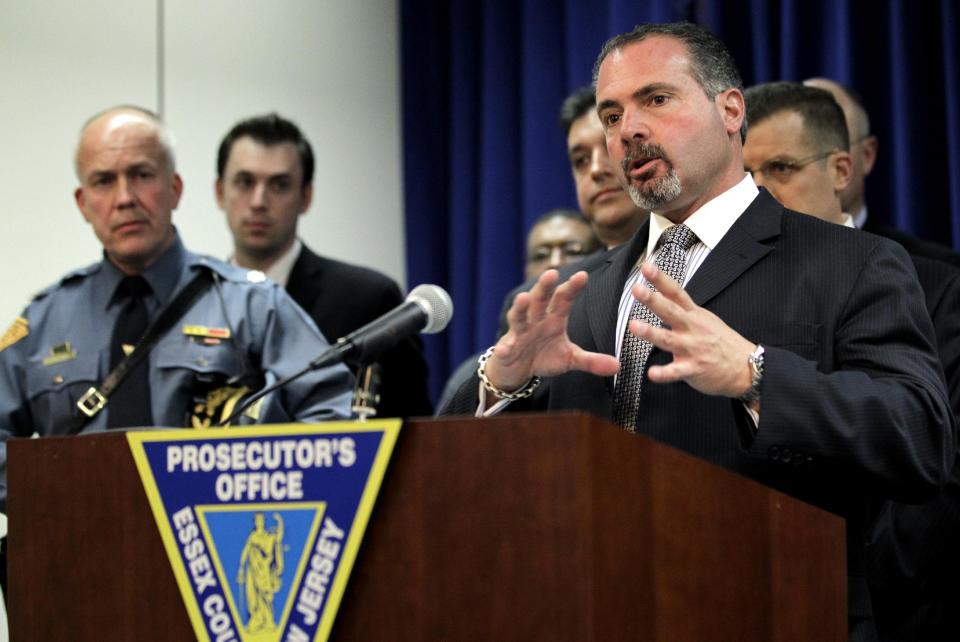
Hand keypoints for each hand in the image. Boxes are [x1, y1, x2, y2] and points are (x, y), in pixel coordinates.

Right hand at [484, 270, 619, 390]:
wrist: (517, 370)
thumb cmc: (543, 356)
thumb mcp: (570, 358)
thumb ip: (591, 360)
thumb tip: (617, 367)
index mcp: (554, 318)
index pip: (564, 299)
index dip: (572, 287)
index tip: (583, 275)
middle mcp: (536, 320)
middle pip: (540, 300)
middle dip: (545, 287)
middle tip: (551, 273)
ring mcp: (519, 333)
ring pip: (520, 317)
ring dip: (521, 307)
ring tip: (523, 298)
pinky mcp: (506, 349)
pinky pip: (505, 347)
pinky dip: (504, 348)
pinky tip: (503, 349)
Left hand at [629, 263, 754, 397]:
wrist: (746, 366)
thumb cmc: (722, 341)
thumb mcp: (704, 318)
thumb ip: (681, 308)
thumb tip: (660, 293)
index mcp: (694, 315)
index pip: (675, 292)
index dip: (661, 279)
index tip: (647, 267)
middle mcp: (692, 329)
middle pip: (670, 311)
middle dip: (653, 300)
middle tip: (637, 290)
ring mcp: (693, 348)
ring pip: (668, 339)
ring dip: (651, 333)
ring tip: (634, 326)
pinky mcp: (693, 369)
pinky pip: (676, 372)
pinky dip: (664, 373)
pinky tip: (652, 373)